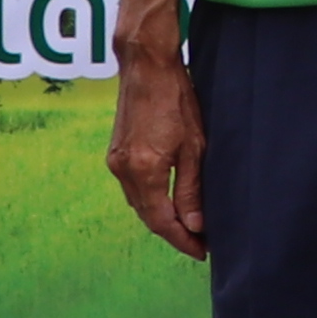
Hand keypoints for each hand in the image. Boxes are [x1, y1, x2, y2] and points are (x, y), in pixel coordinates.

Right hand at [107, 3, 207, 258]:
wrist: (146, 65)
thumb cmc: (177, 99)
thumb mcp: (194, 146)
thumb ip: (192, 189)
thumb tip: (193, 225)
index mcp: (145, 170)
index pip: (162, 221)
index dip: (182, 240)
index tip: (201, 251)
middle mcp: (123, 170)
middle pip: (148, 216)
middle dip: (173, 233)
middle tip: (198, 243)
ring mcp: (115, 162)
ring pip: (139, 204)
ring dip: (161, 218)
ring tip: (187, 227)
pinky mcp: (115, 152)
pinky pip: (132, 188)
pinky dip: (150, 200)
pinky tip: (168, 202)